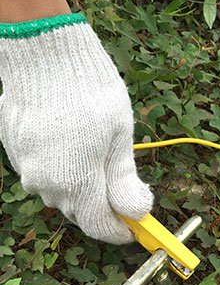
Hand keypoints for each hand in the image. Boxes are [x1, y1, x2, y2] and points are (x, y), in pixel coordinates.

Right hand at [0, 14, 152, 243]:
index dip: (119, 231)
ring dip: (81, 188)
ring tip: (97, 160)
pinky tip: (73, 146)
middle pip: (80, 211)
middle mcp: (47, 184)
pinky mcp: (16, 152)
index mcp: (77, 183)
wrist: (43, 53)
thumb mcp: (120, 136)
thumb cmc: (90, 92)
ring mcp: (27, 169)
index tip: (134, 227)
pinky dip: (63, 171)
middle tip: (122, 189)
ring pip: (61, 193)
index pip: (99, 226)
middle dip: (103, 207)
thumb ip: (124, 180)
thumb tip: (137, 211)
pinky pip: (44, 174)